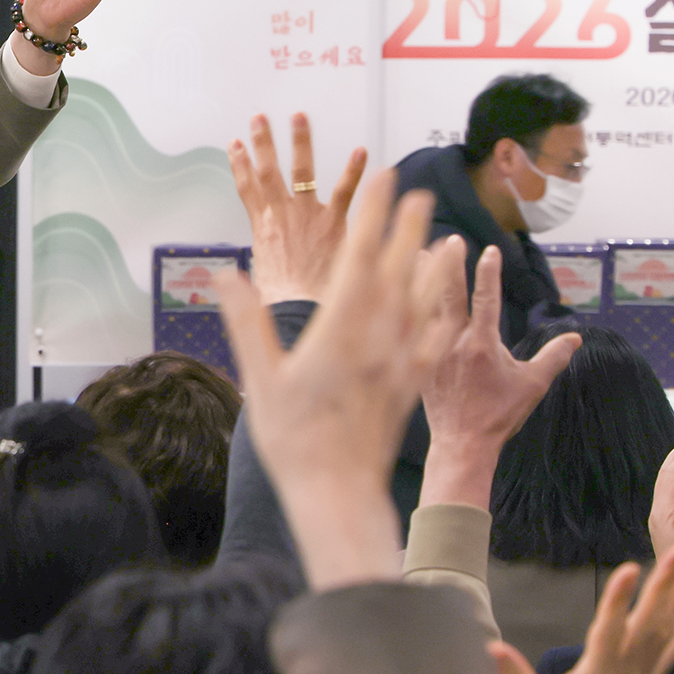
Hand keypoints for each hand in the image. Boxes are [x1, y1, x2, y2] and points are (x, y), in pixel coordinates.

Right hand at [217, 169, 463, 589]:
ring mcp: (400, 361)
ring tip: (443, 236)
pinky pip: (432, 339)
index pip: (360, 259)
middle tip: (417, 192)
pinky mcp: (410, 384)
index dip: (370, 217)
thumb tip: (225, 277)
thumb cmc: (294, 439)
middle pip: (398, 271)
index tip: (379, 182)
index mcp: (340, 331)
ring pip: (423, 301)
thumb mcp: (260, 379)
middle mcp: (379, 338)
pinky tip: (448, 304)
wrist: (338, 492)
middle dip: (406, 229)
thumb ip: (246, 323)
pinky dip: (442, 313)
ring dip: (432, 265)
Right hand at [228, 113, 367, 304]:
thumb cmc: (281, 305)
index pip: (246, 189)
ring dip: (300, 142)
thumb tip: (234, 276)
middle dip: (263, 143)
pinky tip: (360, 151)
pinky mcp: (334, 224)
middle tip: (260, 119)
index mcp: (261, 229)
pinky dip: (353, 171)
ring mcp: (308, 217)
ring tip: (299, 117)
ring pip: (302, 171)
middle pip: (268, 172)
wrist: (299, 313)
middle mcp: (282, 217)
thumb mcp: (257, 284)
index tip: (235, 144)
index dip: (239, 165)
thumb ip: (255, 270)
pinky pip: (346, 192)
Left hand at [417, 244, 579, 508]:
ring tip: (414, 251)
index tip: (490, 250)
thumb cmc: (499, 415)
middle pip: (448, 294)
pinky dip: (400, 307)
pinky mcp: (413, 362)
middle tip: (451, 239)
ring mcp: (429, 351)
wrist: (462, 444)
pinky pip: (405, 328)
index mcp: (482, 344)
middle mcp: (452, 342)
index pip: (487, 299)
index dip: (489, 273)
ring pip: (421, 306)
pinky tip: (392, 292)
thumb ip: (553, 357)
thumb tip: (576, 337)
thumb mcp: (532, 385)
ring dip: (419, 278)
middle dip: (450, 264)